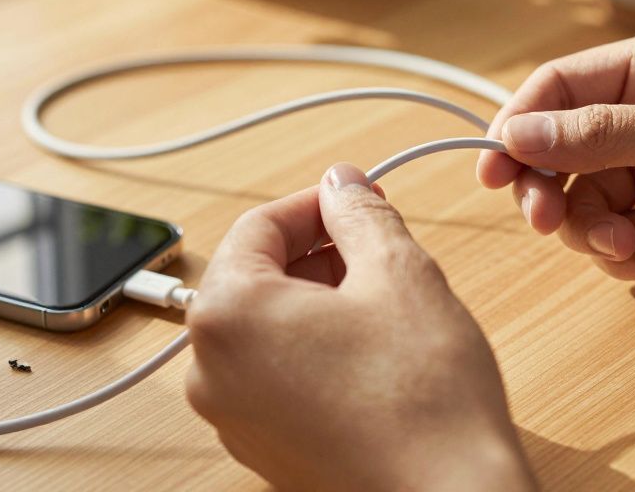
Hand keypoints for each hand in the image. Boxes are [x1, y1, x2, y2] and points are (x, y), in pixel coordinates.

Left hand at [185, 164, 536, 491]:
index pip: (258, 226)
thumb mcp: (399, 274)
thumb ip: (360, 215)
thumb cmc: (423, 400)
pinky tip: (372, 353)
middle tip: (379, 247)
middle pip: (254, 277)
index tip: (358, 199)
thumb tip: (342, 185)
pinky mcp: (264, 450)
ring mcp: (233, 418)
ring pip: (266, 328)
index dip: (317, 204)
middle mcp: (211, 370)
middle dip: (317, 253)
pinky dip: (314, 349)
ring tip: (383, 302)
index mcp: (228, 315)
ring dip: (317, 300)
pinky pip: (275, 376)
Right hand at [476, 28, 634, 305]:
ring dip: (597, 234)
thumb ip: (603, 134)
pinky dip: (630, 258)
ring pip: (587, 204)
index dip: (519, 127)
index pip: (559, 90)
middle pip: (561, 153)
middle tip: (550, 225)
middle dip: (551, 192)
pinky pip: (621, 243)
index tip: (493, 172)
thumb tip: (515, 133)